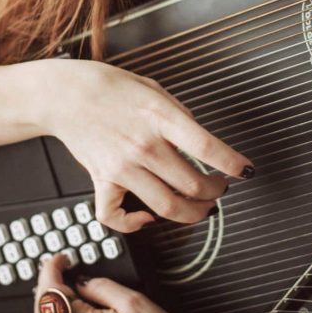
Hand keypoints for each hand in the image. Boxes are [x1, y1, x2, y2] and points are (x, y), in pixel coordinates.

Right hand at [39, 57, 252, 233]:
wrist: (65, 94)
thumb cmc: (111, 88)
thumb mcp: (155, 90)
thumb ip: (180, 116)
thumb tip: (202, 143)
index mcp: (160, 118)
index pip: (206, 148)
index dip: (232, 164)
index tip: (246, 171)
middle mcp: (143, 145)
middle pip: (192, 184)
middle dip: (216, 192)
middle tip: (220, 189)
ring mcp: (122, 167)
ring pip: (167, 207)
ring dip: (192, 213)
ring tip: (201, 208)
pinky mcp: (102, 180)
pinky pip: (115, 217)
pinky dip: (134, 224)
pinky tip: (148, 218)